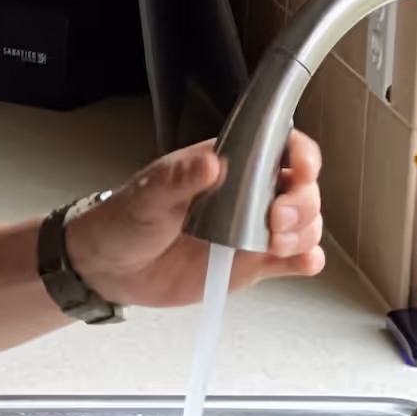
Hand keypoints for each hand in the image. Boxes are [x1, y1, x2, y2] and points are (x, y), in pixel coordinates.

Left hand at [62, 131, 324, 307]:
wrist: (110, 267)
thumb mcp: (149, 195)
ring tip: (277, 243)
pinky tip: (303, 262)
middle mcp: (247, 195)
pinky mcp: (250, 264)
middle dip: (302, 202)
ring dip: (304, 232)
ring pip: (303, 224)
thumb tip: (211, 164)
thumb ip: (179, 179)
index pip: (278, 148)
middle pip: (300, 188)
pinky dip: (306, 260)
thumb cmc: (126, 220)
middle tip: (277, 219)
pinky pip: (291, 260)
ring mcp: (251, 230)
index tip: (300, 169)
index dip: (300, 154)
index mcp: (226, 165)